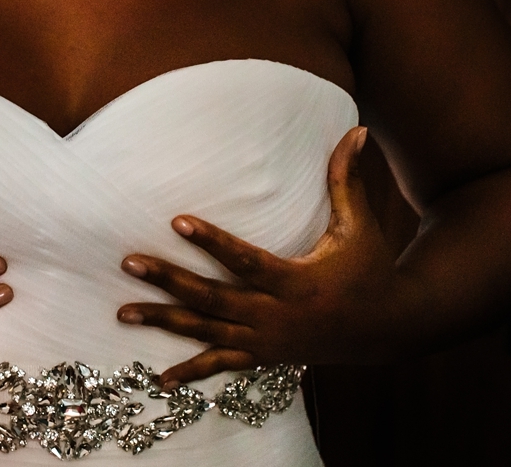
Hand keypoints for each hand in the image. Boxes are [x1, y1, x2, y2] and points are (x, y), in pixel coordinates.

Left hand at [117, 126, 402, 386]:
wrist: (387, 330)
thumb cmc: (370, 270)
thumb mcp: (360, 226)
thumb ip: (346, 180)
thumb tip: (356, 131)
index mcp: (297, 283)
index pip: (246, 260)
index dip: (211, 242)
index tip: (177, 221)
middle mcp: (277, 316)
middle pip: (213, 298)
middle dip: (169, 281)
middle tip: (129, 262)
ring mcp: (267, 342)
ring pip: (208, 332)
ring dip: (165, 322)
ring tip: (123, 311)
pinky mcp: (264, 356)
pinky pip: (222, 365)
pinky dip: (191, 371)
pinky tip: (160, 379)